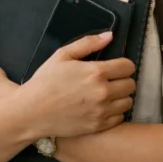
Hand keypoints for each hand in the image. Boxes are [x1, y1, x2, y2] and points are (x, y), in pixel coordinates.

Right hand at [20, 32, 135, 138]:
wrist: (31, 112)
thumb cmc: (45, 82)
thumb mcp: (62, 56)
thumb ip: (88, 43)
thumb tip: (110, 36)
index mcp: (96, 72)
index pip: (128, 67)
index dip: (123, 65)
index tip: (115, 68)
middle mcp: (102, 92)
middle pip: (131, 84)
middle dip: (123, 80)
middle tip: (111, 81)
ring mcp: (101, 111)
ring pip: (128, 102)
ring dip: (121, 97)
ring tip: (107, 95)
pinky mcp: (98, 126)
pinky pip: (119, 118)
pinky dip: (114, 113)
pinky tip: (102, 108)